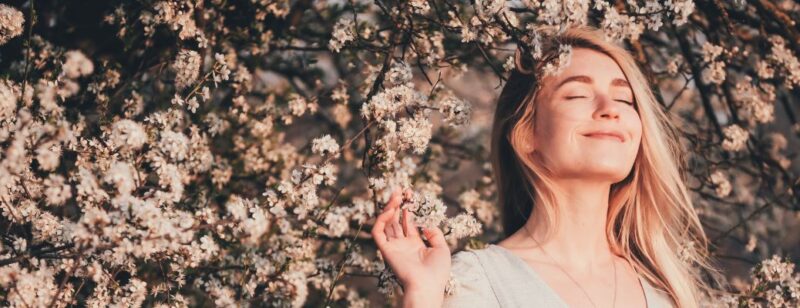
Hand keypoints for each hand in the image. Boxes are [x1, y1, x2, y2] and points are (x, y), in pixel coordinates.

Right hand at [371, 189, 450, 305]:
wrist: (427, 286)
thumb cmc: (437, 272)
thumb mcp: (442, 249)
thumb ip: (435, 234)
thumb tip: (427, 223)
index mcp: (415, 245)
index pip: (408, 222)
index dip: (409, 208)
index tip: (411, 194)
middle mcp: (402, 244)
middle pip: (396, 220)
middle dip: (398, 204)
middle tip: (400, 189)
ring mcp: (393, 247)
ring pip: (386, 223)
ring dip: (390, 208)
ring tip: (396, 194)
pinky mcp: (385, 250)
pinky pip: (378, 233)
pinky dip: (381, 220)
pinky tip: (390, 210)